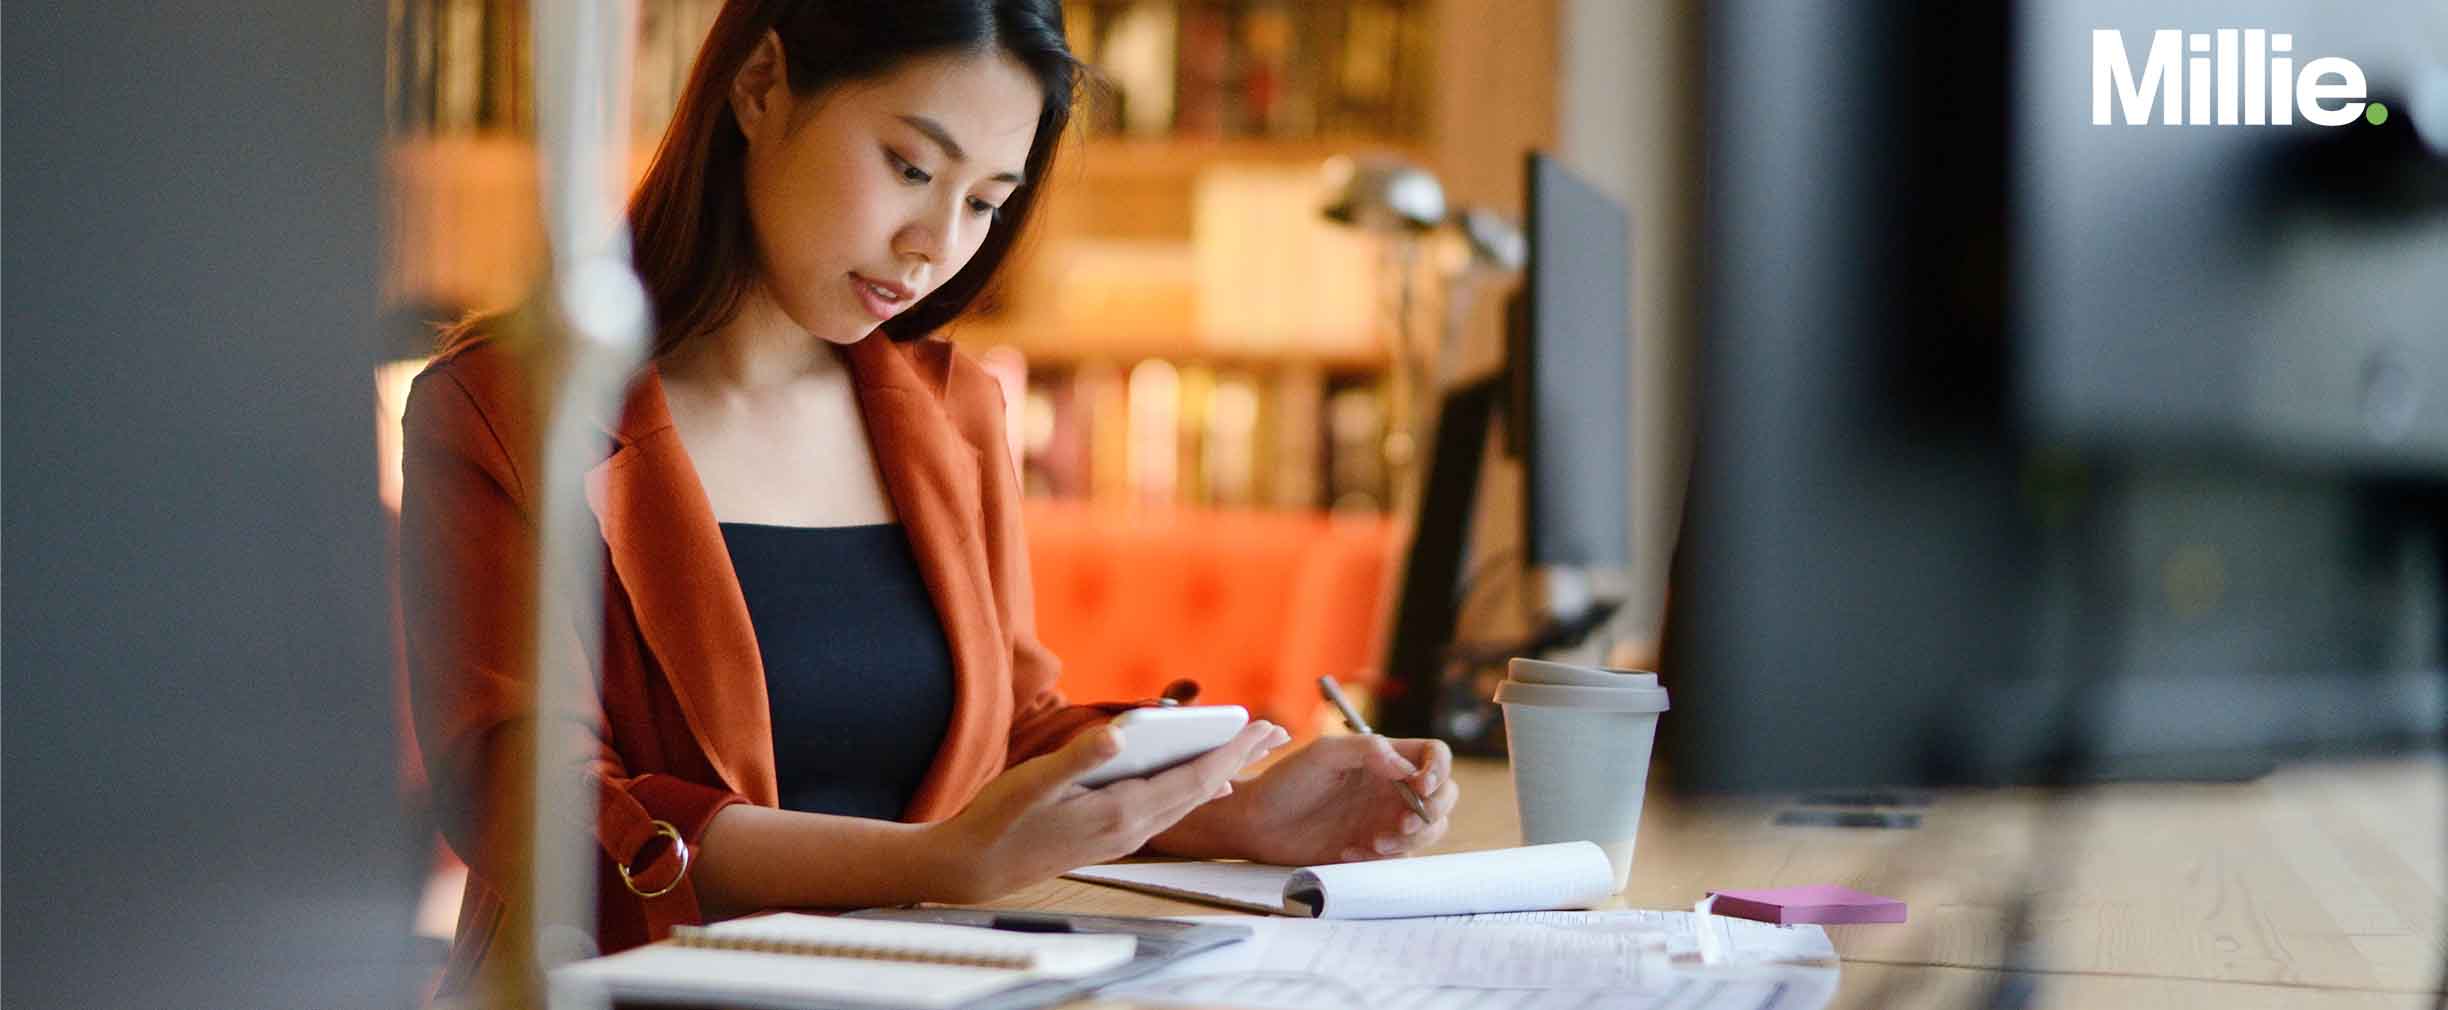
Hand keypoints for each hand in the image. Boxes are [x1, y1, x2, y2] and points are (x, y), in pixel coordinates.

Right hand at [928, 718, 1289, 901]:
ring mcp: (1123, 837)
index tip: (1263, 728)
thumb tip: (1118, 736)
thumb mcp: (1033, 782)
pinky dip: (1191, 790)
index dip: (1230, 751)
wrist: (974, 867)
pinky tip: (1199, 784)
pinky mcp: (1111, 838)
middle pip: (1200, 790)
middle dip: (1238, 758)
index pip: (1192, 779)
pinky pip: (1167, 810)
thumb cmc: (999, 821)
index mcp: (1120, 812)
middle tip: (1275, 731)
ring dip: (1219, 773)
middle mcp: (1131, 829)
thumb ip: (1078, 759)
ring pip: (1186, 802)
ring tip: (1246, 753)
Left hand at [1164, 734, 1456, 865]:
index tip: (1421, 787)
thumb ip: (1366, 750)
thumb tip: (1406, 767)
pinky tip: (1350, 852)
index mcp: (1384, 758)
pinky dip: (1384, 857)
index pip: (1434, 755)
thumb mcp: (1323, 754)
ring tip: (1374, 843)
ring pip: (1429, 829)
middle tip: (1402, 823)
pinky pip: (1400, 856)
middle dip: (1432, 812)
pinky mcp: (1374, 847)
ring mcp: (1385, 818)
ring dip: (1411, 840)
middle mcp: (1391, 787)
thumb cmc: (1286, 781)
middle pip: (1444, 795)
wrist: (1257, 823)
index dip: (1439, 770)